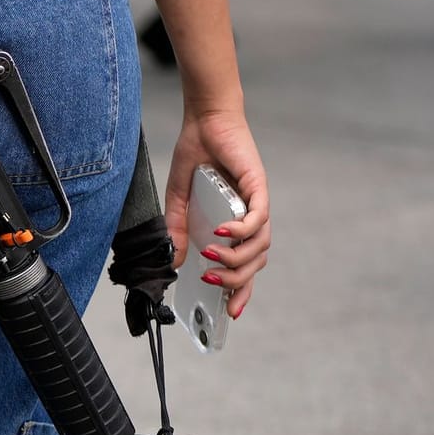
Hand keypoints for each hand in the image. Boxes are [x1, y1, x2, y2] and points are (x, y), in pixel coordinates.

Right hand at [164, 105, 268, 319]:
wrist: (205, 121)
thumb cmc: (196, 155)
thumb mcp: (179, 199)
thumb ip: (178, 229)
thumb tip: (174, 260)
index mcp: (236, 223)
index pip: (245, 265)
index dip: (241, 290)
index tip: (230, 313)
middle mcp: (252, 217)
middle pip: (255, 262)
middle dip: (236, 281)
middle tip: (211, 284)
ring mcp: (257, 203)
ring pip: (259, 245)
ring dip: (235, 258)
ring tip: (210, 258)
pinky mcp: (258, 187)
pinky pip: (258, 218)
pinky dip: (241, 230)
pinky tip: (222, 233)